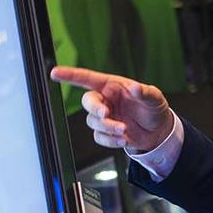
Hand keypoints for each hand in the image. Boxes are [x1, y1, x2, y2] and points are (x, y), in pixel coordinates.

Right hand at [50, 66, 173, 152]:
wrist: (158, 132)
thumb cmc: (154, 109)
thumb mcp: (155, 98)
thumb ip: (145, 92)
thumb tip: (135, 88)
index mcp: (112, 86)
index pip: (87, 78)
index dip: (70, 75)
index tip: (55, 73)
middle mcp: (105, 100)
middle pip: (88, 102)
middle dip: (95, 109)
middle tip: (106, 114)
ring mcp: (105, 117)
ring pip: (94, 122)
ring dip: (108, 128)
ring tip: (125, 130)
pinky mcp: (106, 133)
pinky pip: (99, 137)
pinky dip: (111, 140)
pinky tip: (124, 140)